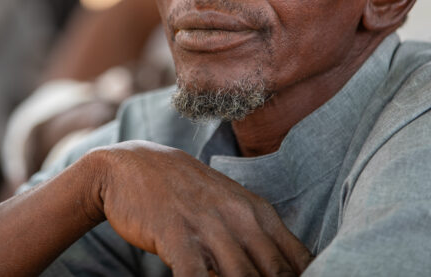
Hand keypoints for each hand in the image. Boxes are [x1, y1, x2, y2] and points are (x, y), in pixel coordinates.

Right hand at [89, 141, 312, 275]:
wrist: (131, 165)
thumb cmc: (185, 192)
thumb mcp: (229, 206)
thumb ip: (257, 238)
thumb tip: (286, 272)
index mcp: (258, 212)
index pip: (298, 261)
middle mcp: (239, 218)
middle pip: (275, 274)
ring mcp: (208, 226)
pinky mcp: (177, 236)